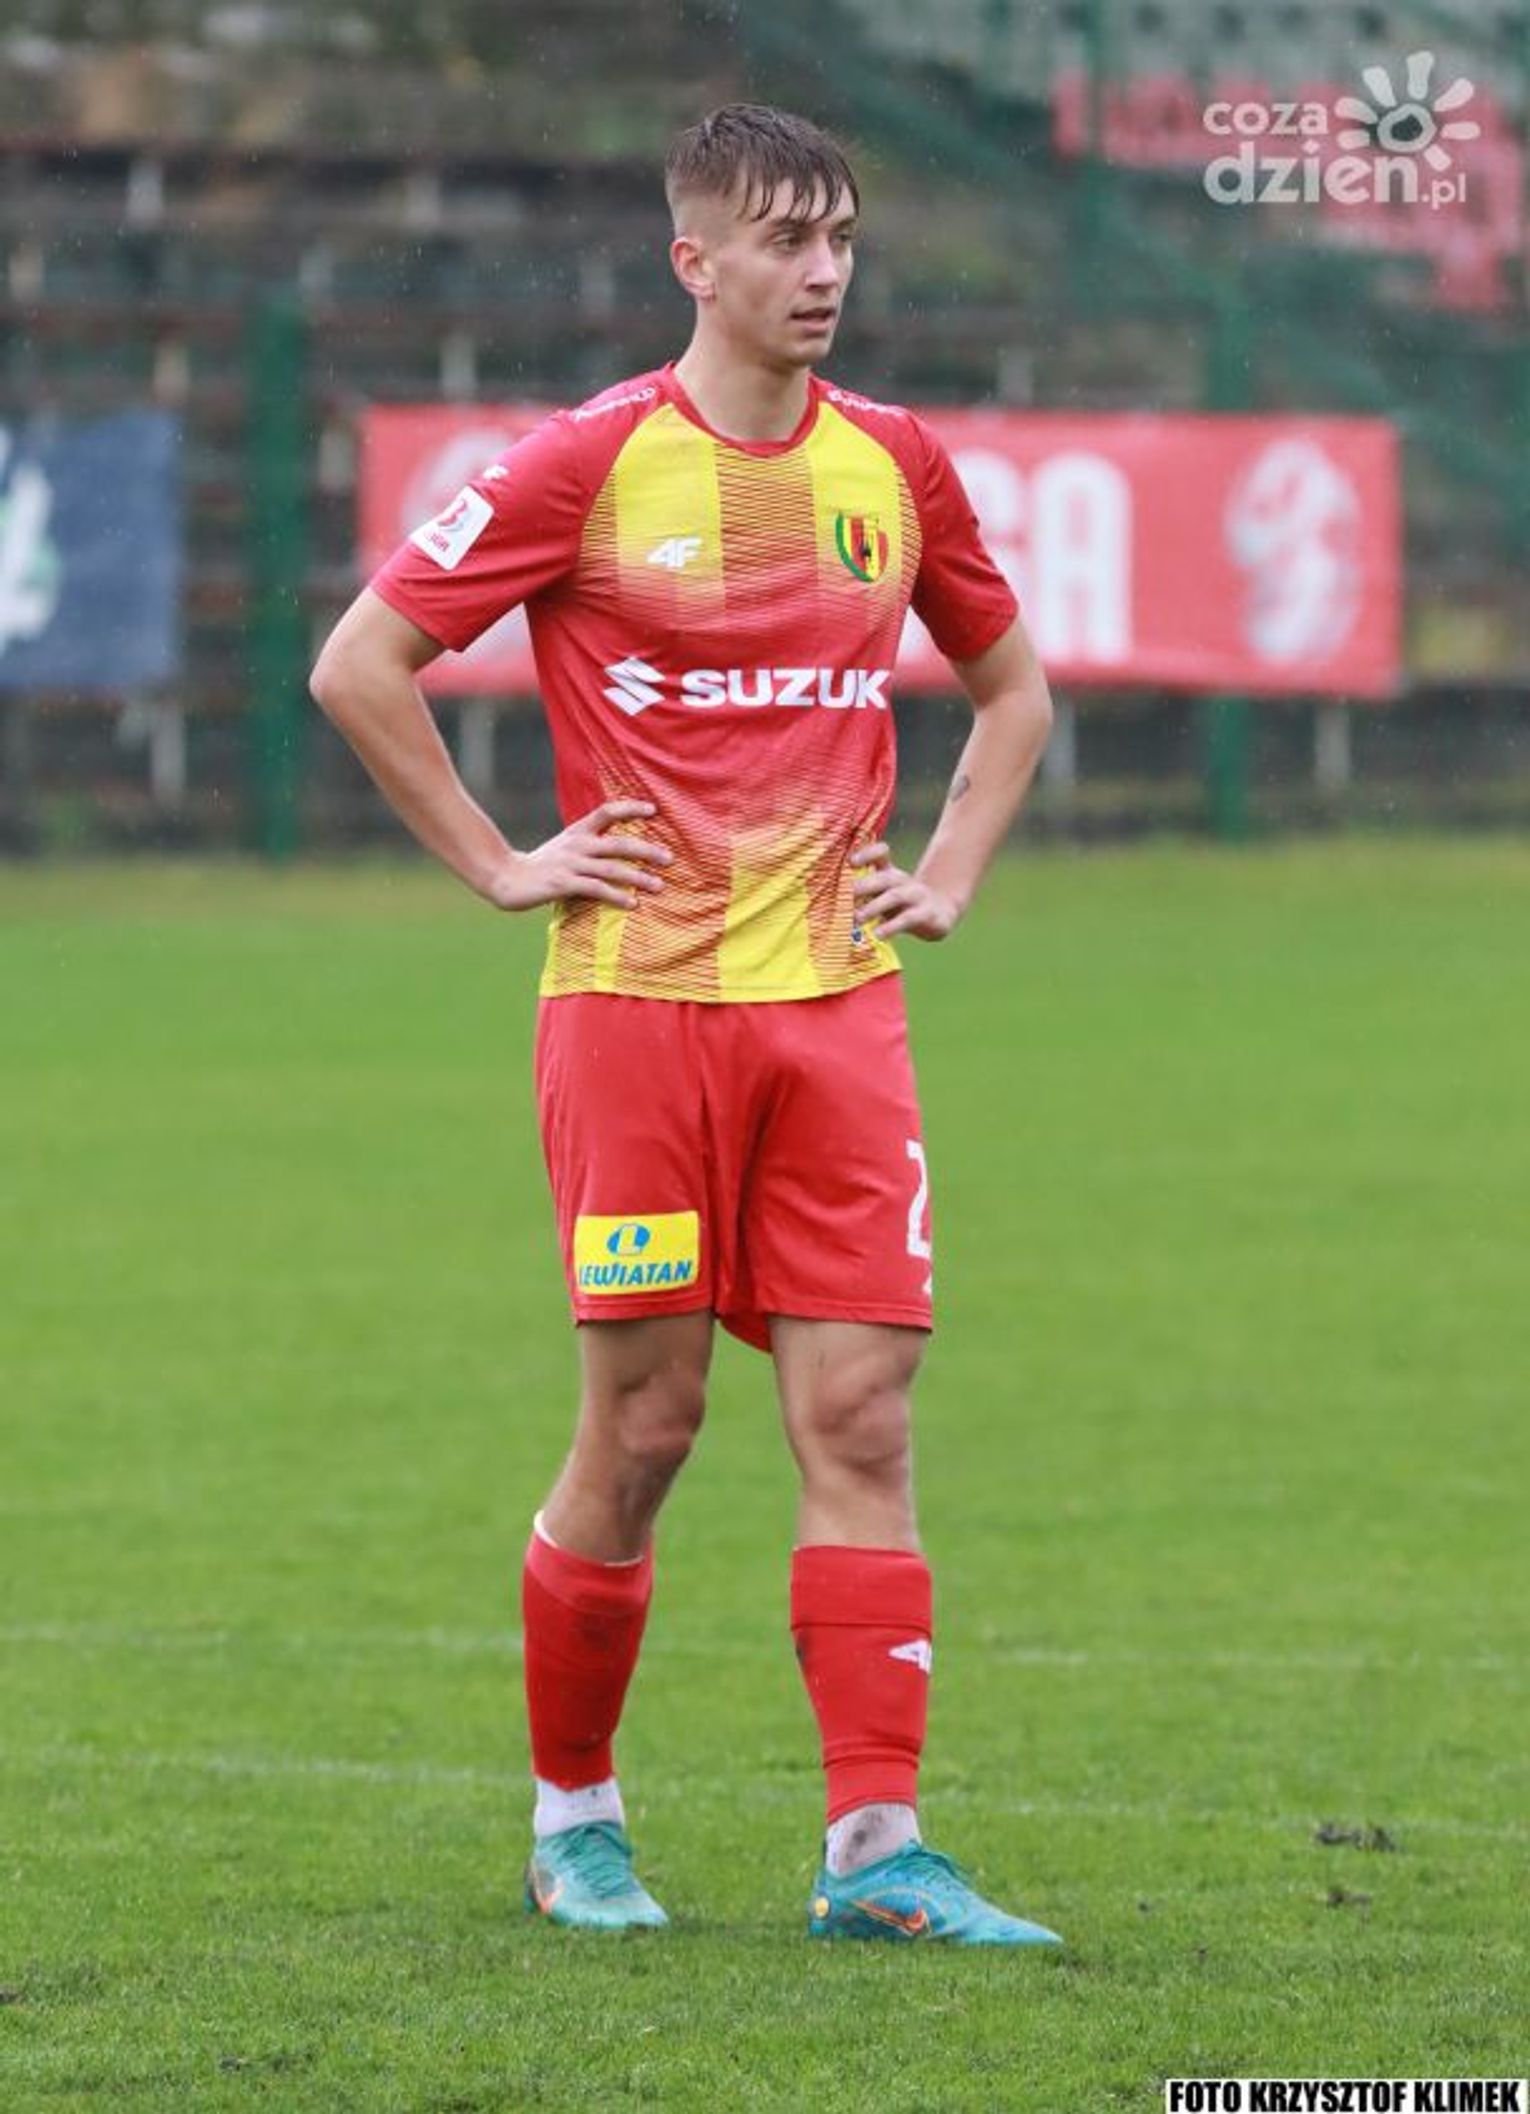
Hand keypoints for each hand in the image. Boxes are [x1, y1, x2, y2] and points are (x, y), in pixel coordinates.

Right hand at [483, 800, 670, 911]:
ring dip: (638, 877)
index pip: (607, 811)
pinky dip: (616, 896)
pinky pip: (596, 889)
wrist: (507, 878)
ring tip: (659, 885)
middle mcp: (577, 844)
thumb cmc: (541, 865)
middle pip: (618, 843)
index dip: (630, 808)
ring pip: (611, 868)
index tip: (653, 809)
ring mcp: (570, 864)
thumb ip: (590, 844)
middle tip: (670, 858)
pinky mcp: (564, 884)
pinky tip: (633, 904)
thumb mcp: (565, 846)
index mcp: (578, 831)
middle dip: (646, 850)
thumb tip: (621, 846)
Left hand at [849, 842, 961, 941]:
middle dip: (864, 886)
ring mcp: (916, 896)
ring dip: (874, 907)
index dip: (867, 854)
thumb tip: (831, 901)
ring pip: (894, 897)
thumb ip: (863, 893)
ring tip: (857, 919)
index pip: (881, 854)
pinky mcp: (926, 914)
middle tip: (845, 897)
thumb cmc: (902, 905)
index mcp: (890, 873)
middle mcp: (902, 881)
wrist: (941, 913)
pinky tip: (878, 935)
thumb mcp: (884, 894)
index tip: (850, 862)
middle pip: (884, 878)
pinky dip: (891, 927)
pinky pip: (907, 919)